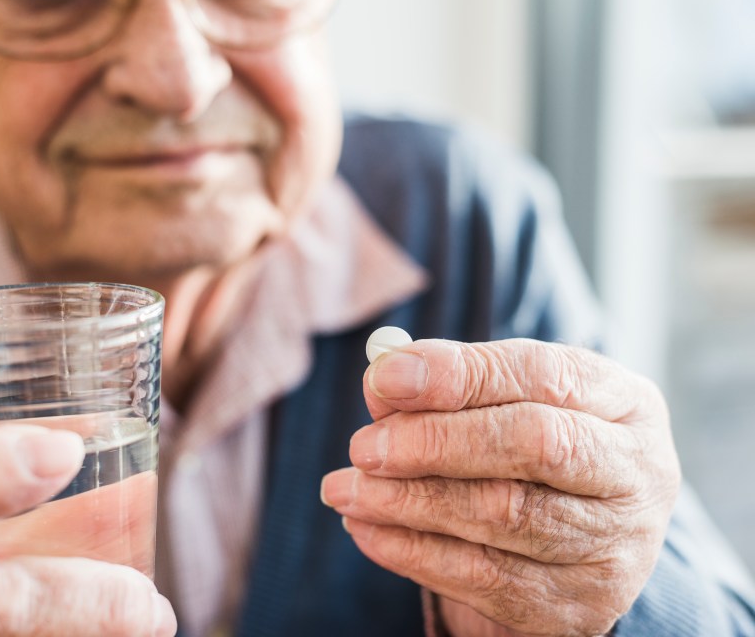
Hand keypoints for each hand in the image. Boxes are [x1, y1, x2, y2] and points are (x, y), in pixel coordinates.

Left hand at [321, 339, 679, 636]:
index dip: (458, 375)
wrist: (581, 538)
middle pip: (535, 444)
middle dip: (436, 442)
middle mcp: (635, 472)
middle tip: (363, 446)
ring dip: (409, 501)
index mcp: (622, 401)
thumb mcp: (504, 402)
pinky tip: (366, 529)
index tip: (383, 379)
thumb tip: (383, 380)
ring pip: (504, 516)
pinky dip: (412, 553)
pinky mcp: (578, 606)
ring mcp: (614, 545)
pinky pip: (484, 579)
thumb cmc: (530, 448)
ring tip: (345, 488)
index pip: (540, 375)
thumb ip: (446, 386)